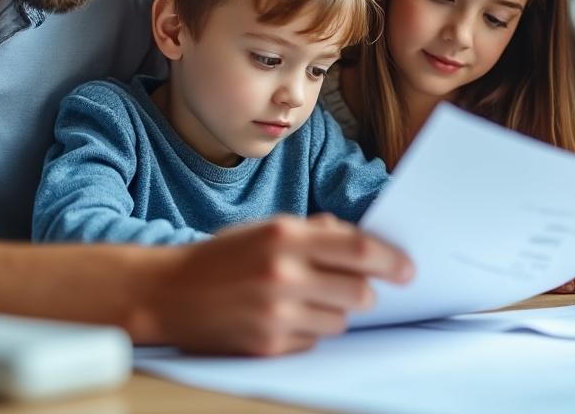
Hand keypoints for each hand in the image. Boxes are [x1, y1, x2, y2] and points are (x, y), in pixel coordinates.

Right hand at [147, 214, 412, 354]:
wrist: (165, 293)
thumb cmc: (221, 258)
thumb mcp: (266, 229)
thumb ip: (315, 232)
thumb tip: (362, 241)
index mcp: (284, 235)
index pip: (359, 250)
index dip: (392, 261)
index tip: (408, 269)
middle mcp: (282, 274)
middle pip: (358, 292)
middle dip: (365, 291)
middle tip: (358, 289)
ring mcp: (275, 313)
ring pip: (339, 321)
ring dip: (334, 313)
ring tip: (304, 300)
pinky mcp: (267, 345)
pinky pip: (313, 341)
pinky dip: (308, 332)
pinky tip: (283, 318)